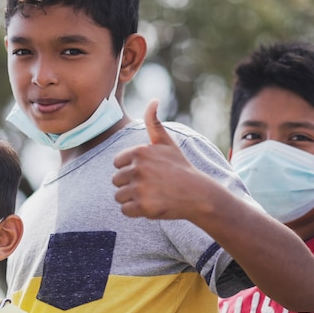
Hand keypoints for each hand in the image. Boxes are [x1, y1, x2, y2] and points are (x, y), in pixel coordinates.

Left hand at [112, 99, 202, 218]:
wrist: (197, 194)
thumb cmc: (180, 167)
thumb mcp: (167, 143)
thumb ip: (154, 123)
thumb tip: (153, 100)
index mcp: (139, 152)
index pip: (117, 163)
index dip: (130, 169)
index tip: (147, 172)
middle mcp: (137, 168)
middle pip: (116, 180)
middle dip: (130, 185)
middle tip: (151, 186)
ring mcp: (139, 188)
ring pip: (119, 196)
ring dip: (132, 199)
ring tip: (151, 195)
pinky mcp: (142, 206)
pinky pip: (125, 211)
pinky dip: (136, 212)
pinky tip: (151, 205)